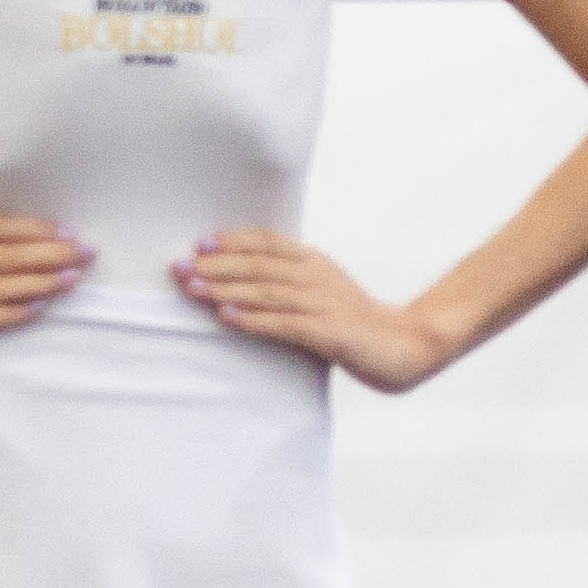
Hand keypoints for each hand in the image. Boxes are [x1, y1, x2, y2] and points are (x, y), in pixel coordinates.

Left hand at [177, 231, 450, 387]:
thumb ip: (291, 285)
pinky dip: (253, 319)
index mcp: (316, 263)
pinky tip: (227, 316)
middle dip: (215, 265)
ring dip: (225, 288)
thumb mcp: (325, 293)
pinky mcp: (329, 332)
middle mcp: (318, 277)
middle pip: (259, 264)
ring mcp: (324, 303)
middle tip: (178, 267)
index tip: (199, 244)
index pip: (268, 243)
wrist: (409, 345)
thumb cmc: (359, 324)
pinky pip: (284, 323)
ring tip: (191, 288)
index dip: (232, 241)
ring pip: (266, 290)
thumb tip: (245, 285)